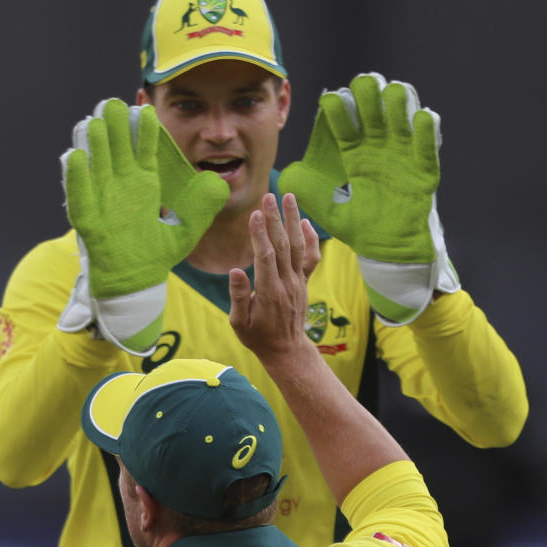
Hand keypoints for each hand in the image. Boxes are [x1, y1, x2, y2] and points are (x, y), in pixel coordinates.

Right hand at [58, 100, 227, 353]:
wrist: (134, 284)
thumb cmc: (155, 256)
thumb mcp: (184, 232)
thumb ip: (201, 208)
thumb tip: (219, 184)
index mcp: (143, 184)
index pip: (143, 150)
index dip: (143, 131)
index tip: (146, 111)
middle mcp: (120, 186)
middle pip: (115, 148)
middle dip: (114, 127)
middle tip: (114, 105)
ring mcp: (102, 199)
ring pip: (95, 163)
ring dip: (94, 144)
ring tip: (95, 122)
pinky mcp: (87, 218)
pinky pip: (77, 194)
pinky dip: (76, 176)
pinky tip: (76, 156)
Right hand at [229, 192, 319, 366]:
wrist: (287, 350)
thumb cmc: (258, 338)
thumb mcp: (239, 323)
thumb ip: (238, 297)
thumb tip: (235, 270)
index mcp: (269, 292)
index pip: (265, 257)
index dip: (260, 235)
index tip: (255, 214)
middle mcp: (287, 284)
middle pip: (282, 246)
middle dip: (275, 219)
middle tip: (269, 196)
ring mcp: (298, 282)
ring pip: (297, 246)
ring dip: (293, 220)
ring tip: (289, 197)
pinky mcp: (304, 282)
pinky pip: (311, 258)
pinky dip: (310, 239)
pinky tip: (305, 222)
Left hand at [279, 73, 458, 322]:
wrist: (390, 252)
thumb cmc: (362, 230)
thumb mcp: (332, 213)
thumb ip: (311, 195)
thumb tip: (285, 179)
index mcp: (355, 155)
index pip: (344, 123)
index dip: (337, 109)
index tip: (330, 102)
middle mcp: (379, 148)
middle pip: (373, 107)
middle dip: (368, 93)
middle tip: (363, 88)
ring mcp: (402, 155)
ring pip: (402, 114)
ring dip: (397, 101)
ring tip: (390, 96)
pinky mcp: (424, 170)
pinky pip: (428, 144)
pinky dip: (426, 129)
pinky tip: (421, 118)